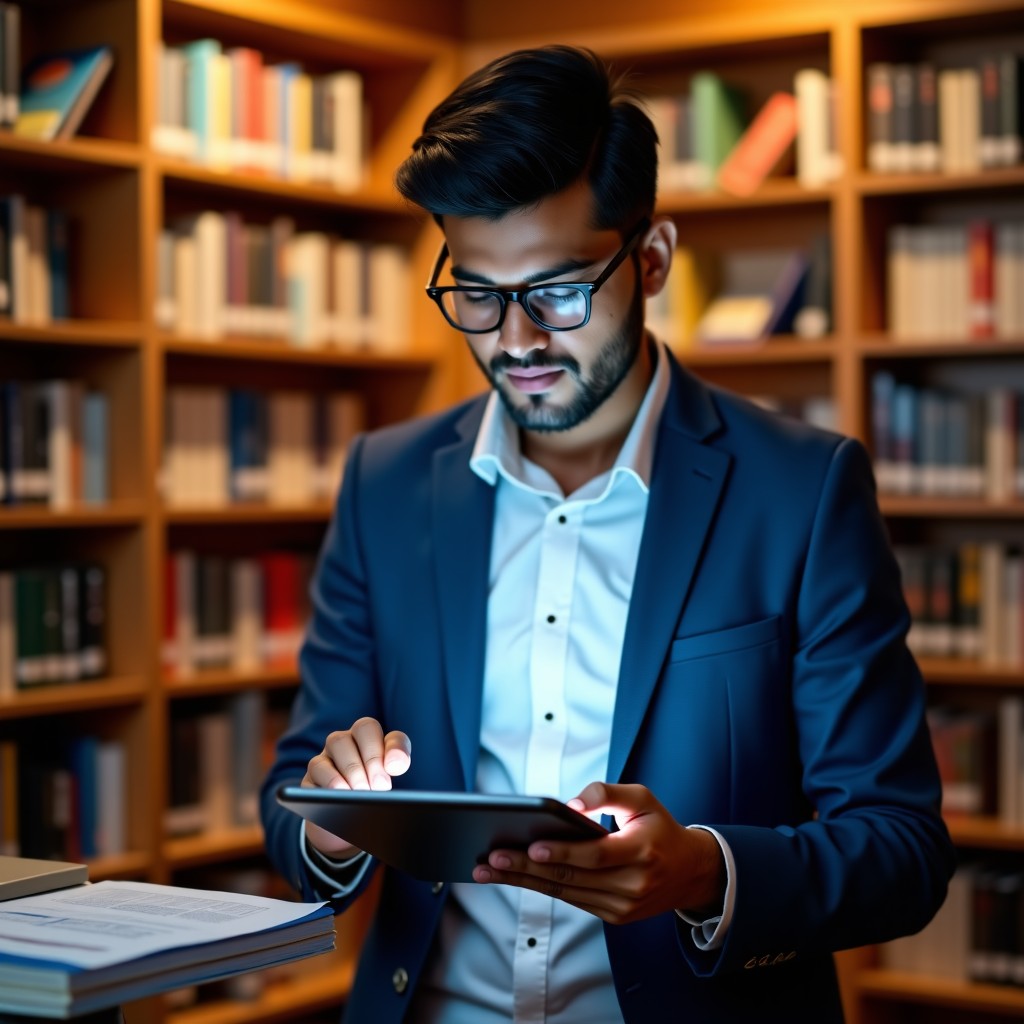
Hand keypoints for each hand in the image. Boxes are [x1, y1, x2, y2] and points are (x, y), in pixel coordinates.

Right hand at [301, 716, 410, 857]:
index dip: (390, 745)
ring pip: (337, 742)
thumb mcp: (388, 785)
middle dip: (373, 757)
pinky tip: (341, 795)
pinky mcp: (310, 775)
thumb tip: (393, 768)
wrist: (343, 827)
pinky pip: (317, 767)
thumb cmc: (370, 798)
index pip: (379, 727)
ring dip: (353, 767)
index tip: (396, 770)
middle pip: (360, 729)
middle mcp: (347, 740)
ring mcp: (326, 754)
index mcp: (369, 738)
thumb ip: (396, 767)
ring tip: (362, 791)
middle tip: (381, 786)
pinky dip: (331, 780)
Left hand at [471, 782, 724, 924]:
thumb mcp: (642, 797)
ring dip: (523, 882)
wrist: (689, 872)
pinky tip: (514, 877)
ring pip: (565, 893)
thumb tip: (569, 806)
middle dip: (526, 868)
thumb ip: (606, 793)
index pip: (596, 854)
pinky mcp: (614, 916)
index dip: (563, 851)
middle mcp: (633, 884)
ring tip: (488, 869)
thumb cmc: (658, 826)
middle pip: (572, 877)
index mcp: (643, 850)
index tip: (531, 845)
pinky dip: (540, 888)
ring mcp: (623, 905)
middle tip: (491, 858)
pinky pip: (572, 900)